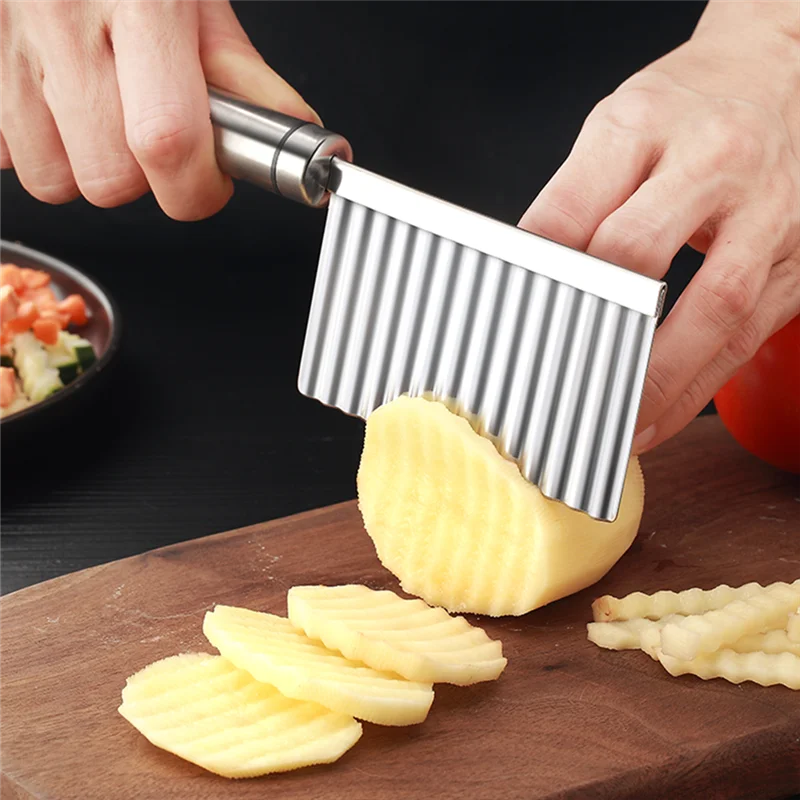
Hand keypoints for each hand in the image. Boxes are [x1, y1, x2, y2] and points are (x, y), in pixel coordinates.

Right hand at [0, 0, 318, 219]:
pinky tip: (55, 99)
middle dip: (143, 177)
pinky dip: (40, 145)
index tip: (209, 182)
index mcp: (141, 1)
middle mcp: (60, 17)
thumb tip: (293, 128)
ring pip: (54, 179)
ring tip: (99, 109)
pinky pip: (6, 153)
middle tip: (150, 132)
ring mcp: (5, 39)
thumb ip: (239, 69)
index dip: (195, 186)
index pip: (167, 140)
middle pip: (108, 178)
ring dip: (86, 165)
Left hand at [519, 0, 799, 453]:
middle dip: (589, 333)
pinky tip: (658, 417)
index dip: (535, 282)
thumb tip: (524, 284)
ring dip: (655, 382)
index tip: (508, 334)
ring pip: (711, 310)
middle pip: (637, 256)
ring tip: (612, 428)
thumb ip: (570, 204)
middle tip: (550, 390)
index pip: (568, 215)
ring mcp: (766, 212)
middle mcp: (710, 161)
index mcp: (641, 125)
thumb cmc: (685, 111)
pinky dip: (697, 386)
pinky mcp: (798, 258)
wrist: (780, 75)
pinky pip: (746, 336)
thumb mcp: (615, 131)